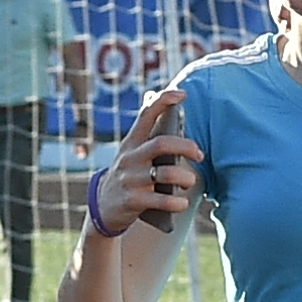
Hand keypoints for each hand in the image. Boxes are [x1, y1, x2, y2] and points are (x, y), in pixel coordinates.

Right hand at [89, 88, 198, 234]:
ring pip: (165, 173)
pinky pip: (160, 200)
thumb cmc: (128, 176)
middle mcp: (130, 157)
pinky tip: (182, 203)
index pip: (146, 114)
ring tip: (191, 182)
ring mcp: (130, 179)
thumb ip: (146, 132)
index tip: (182, 93)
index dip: (164, 101)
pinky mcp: (132, 200)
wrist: (103, 208)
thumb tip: (152, 96)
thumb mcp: (132, 153)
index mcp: (132, 142)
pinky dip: (176, 202)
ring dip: (184, 177)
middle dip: (186, 147)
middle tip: (199, 155)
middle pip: (162, 144)